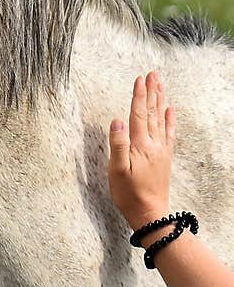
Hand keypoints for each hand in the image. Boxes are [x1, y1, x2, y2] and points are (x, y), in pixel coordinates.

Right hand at [108, 71, 175, 230]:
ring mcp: (161, 149)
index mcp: (140, 145)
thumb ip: (117, 144)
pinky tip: (169, 110)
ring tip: (159, 85)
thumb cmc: (129, 193)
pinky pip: (168, 132)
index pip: (138, 114)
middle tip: (152, 74)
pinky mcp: (164, 156)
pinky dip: (169, 119)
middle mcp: (153, 143)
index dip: (138, 95)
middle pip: (151, 112)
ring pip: (160, 119)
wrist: (149, 211)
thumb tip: (117, 121)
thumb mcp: (117, 170)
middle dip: (151, 92)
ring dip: (159, 100)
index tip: (139, 79)